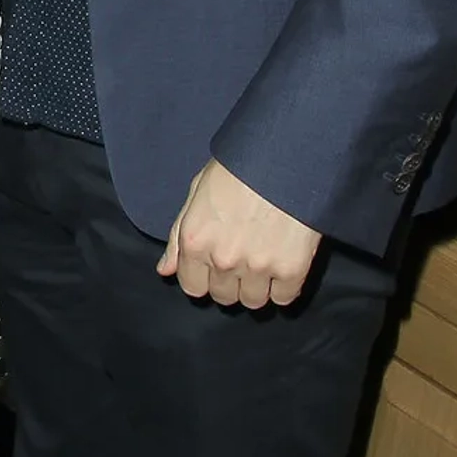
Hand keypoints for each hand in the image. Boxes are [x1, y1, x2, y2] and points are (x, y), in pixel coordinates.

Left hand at [160, 158, 320, 309]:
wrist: (285, 155)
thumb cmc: (240, 166)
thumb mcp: (197, 191)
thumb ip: (179, 235)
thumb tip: (165, 270)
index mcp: (195, 241)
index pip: (193, 288)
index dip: (204, 278)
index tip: (215, 267)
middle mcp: (222, 259)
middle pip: (223, 297)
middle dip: (230, 282)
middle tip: (243, 257)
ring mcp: (257, 266)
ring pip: (252, 301)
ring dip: (257, 287)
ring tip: (264, 261)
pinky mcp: (291, 269)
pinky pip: (283, 298)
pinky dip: (283, 286)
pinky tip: (283, 264)